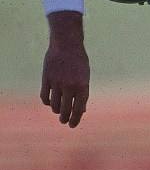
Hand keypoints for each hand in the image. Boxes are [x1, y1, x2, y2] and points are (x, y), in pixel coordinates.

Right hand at [41, 12, 89, 127]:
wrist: (67, 45)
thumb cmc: (79, 61)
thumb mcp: (85, 76)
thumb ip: (83, 92)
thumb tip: (82, 110)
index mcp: (83, 86)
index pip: (79, 108)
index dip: (76, 119)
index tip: (72, 125)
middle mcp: (70, 86)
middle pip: (66, 109)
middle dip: (65, 118)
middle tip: (64, 122)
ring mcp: (57, 83)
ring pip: (54, 105)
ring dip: (56, 110)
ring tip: (58, 112)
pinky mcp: (46, 79)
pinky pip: (45, 96)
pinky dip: (46, 102)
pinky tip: (49, 103)